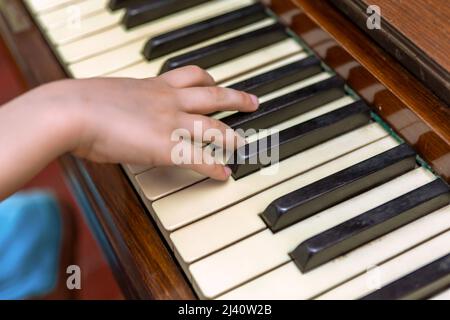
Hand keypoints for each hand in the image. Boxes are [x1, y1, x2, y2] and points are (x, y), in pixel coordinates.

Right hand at [63, 66, 258, 179]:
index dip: (209, 81)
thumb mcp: (109, 93)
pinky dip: (214, 167)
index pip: (191, 76)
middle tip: (251, 101)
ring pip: (214, 126)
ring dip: (232, 135)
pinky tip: (224, 175)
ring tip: (243, 142)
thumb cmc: (80, 102)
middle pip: (214, 95)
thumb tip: (119, 109)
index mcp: (154, 85)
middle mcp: (169, 100)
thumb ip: (123, 100)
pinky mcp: (166, 146)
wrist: (72, 111)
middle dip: (236, 99)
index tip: (217, 83)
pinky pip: (200, 158)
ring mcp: (171, 123)